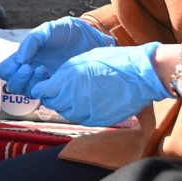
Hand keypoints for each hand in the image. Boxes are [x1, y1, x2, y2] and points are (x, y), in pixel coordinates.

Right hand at [0, 17, 115, 95]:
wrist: (94, 38)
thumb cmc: (70, 31)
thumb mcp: (49, 30)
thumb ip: (32, 41)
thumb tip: (20, 60)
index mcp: (25, 57)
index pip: (5, 70)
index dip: (9, 69)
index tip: (22, 62)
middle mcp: (32, 71)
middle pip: (13, 85)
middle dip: (18, 79)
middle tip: (31, 68)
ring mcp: (46, 81)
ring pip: (27, 93)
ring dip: (31, 83)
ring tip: (43, 70)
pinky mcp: (59, 88)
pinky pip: (46, 97)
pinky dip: (45, 89)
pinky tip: (54, 76)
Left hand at [31, 42, 166, 126]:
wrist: (140, 75)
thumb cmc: (113, 61)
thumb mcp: (82, 60)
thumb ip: (64, 74)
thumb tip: (54, 82)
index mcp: (66, 81)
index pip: (41, 91)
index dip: (42, 88)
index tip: (45, 85)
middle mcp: (72, 98)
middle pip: (52, 103)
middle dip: (53, 97)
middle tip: (61, 90)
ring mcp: (86, 111)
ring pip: (66, 112)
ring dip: (67, 105)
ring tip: (77, 95)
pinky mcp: (98, 120)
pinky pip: (83, 119)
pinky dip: (81, 112)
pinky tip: (89, 103)